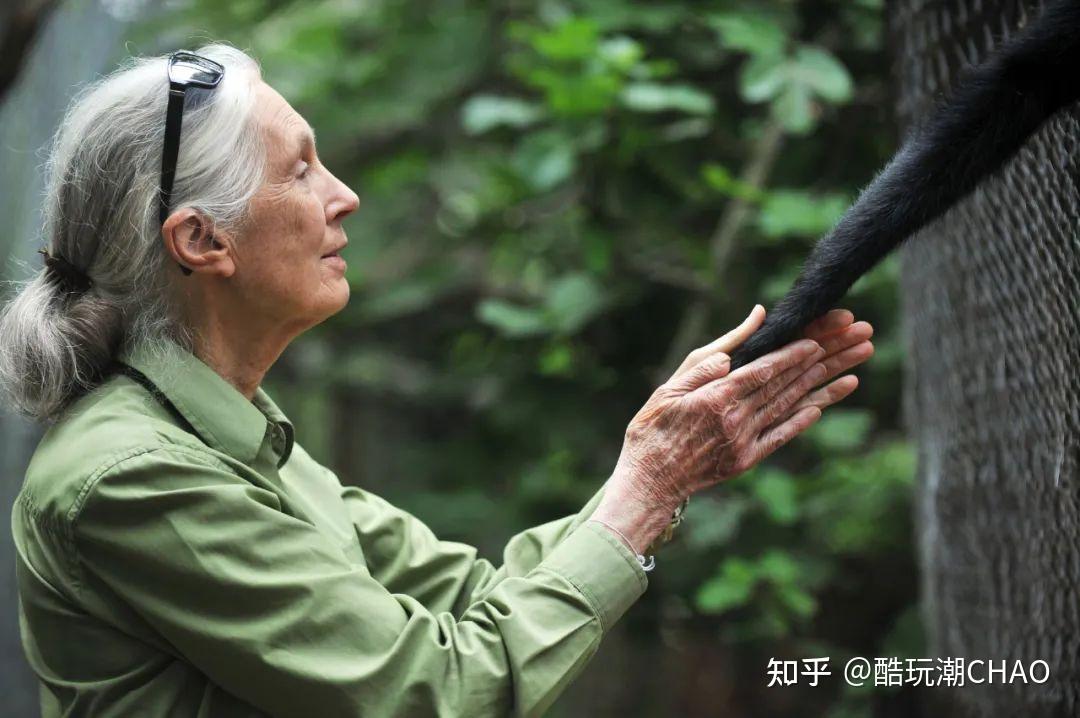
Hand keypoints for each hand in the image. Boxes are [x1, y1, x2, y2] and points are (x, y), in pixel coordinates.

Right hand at [591, 305, 872, 551]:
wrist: (649, 481)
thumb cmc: (654, 428)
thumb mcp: (673, 385)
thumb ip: (710, 356)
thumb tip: (742, 327)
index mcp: (717, 398)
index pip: (765, 370)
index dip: (795, 354)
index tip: (823, 338)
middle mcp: (737, 419)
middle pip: (788, 384)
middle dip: (827, 361)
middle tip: (858, 342)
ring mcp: (745, 441)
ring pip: (791, 406)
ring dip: (826, 387)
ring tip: (856, 370)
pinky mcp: (748, 459)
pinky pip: (782, 435)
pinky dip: (803, 419)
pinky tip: (823, 404)